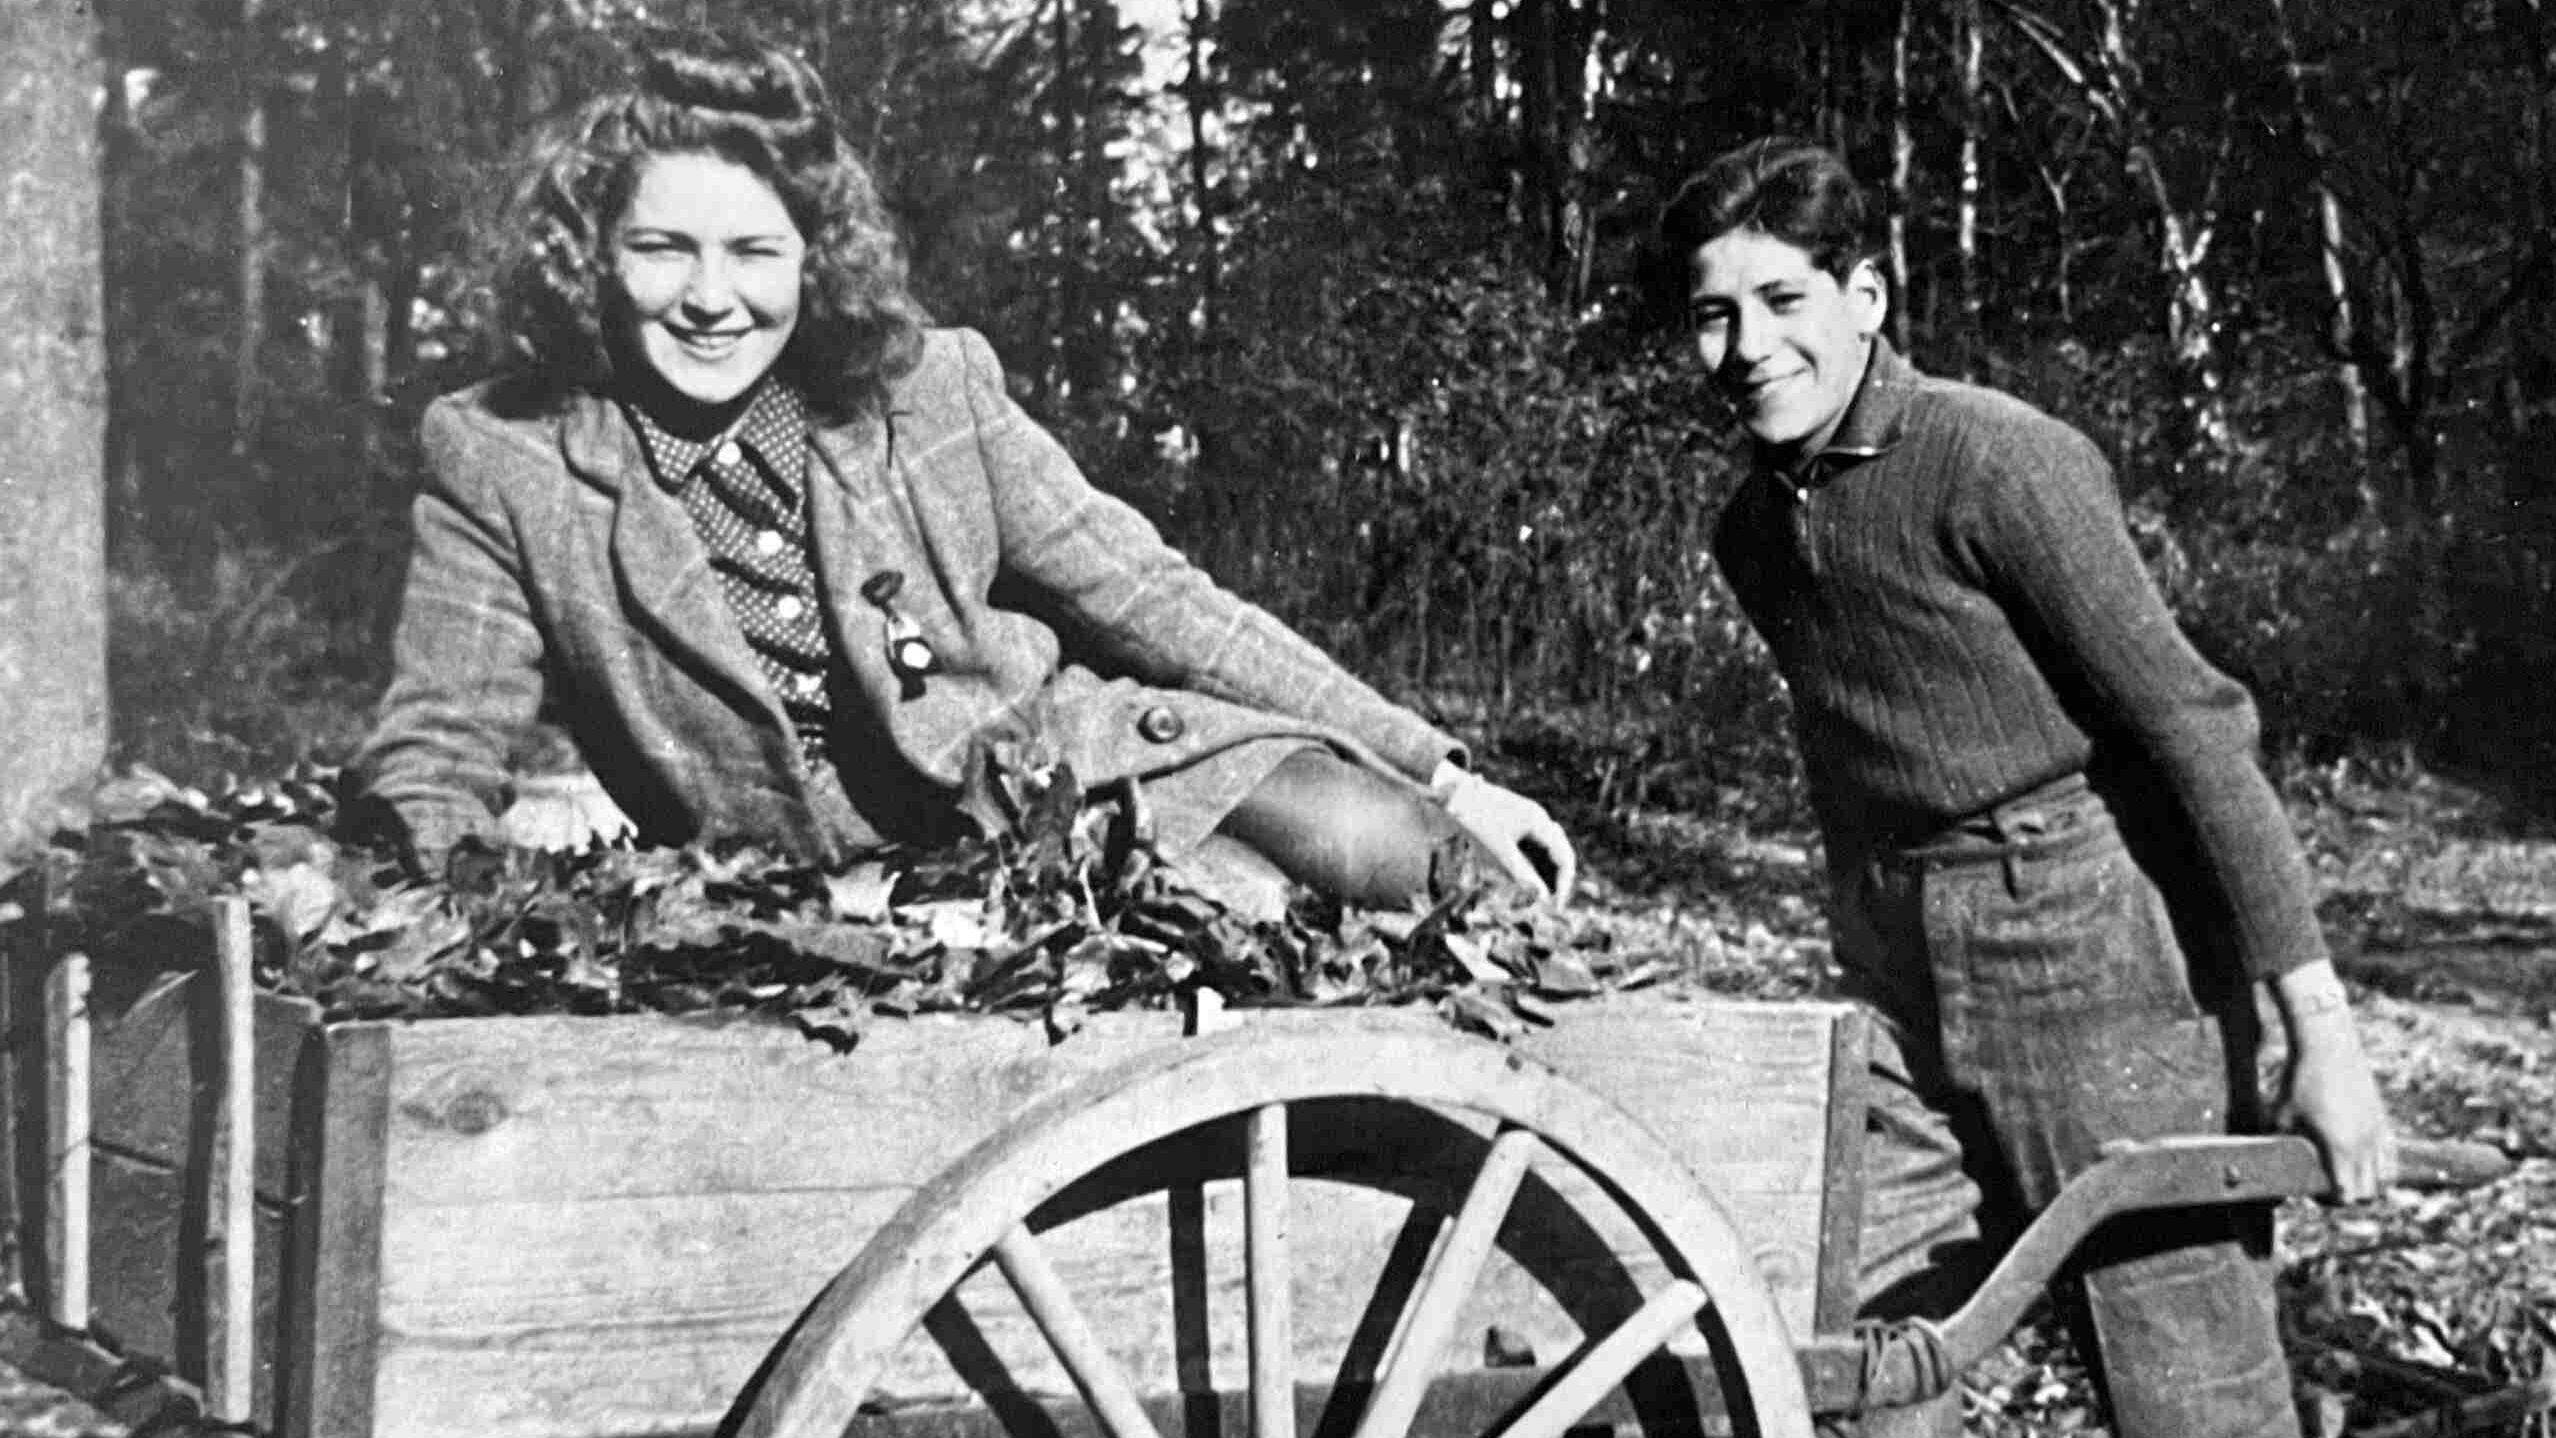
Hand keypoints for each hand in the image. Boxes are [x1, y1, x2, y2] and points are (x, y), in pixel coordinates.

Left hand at [1437, 769, 1577, 906]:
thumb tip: (1543, 896)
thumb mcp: (1498, 850)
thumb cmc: (1475, 820)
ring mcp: (1529, 819)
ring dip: (1547, 872)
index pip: (1563, 856)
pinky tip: (1528, 879)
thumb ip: (1521, 872)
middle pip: (1559, 852)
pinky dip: (1535, 863)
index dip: (1564, 883)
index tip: (1556, 906)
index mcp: (1538, 821)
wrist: (1454, 793)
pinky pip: (1534, 846)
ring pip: (1547, 850)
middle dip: (1558, 878)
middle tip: (1551, 904)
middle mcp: (1538, 818)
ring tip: (1540, 897)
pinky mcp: (1517, 822)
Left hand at [2271, 963, 2395, 1201]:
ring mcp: (2378, 1133)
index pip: (2346, 1196)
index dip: (2330, 1202)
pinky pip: (2391, 1156)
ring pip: (2386, 1178)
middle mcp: (2365, 1146)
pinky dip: (2381, 1167)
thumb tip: (2264, 1165)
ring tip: (2346, 1174)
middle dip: (2350, 1197)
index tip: (2314, 1191)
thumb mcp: (2279, 1116)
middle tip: (2328, 1185)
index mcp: (2340, 1149)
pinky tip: (2361, 1160)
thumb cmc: (2298, 1081)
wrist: (2328, 1046)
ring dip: (2369, 1183)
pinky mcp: (2384, 1121)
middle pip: (2370, 1194)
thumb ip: (2279, 1145)